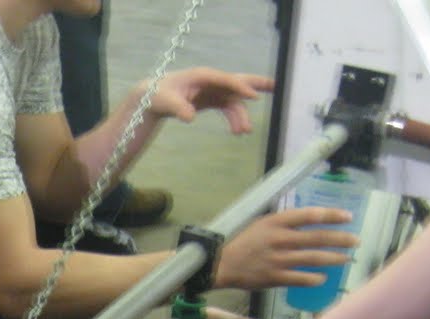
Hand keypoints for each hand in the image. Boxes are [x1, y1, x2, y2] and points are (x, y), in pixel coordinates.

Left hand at [144, 69, 273, 133]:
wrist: (154, 98)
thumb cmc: (159, 95)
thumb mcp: (166, 102)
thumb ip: (178, 108)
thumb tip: (189, 117)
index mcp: (202, 76)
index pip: (225, 79)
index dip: (239, 87)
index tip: (253, 97)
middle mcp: (211, 81)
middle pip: (237, 81)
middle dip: (255, 84)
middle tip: (275, 87)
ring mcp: (213, 90)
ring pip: (233, 101)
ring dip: (240, 115)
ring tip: (243, 132)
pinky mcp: (212, 100)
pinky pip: (228, 108)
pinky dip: (234, 119)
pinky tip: (237, 132)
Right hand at [215, 207, 357, 290]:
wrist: (221, 264)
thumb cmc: (243, 242)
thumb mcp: (262, 224)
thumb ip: (284, 223)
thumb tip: (309, 222)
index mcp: (277, 222)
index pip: (311, 215)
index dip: (332, 216)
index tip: (348, 217)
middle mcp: (280, 239)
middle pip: (318, 237)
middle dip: (341, 239)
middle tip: (356, 241)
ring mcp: (279, 259)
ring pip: (313, 258)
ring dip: (333, 258)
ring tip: (346, 259)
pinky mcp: (275, 277)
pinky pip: (300, 278)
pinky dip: (314, 278)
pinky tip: (323, 279)